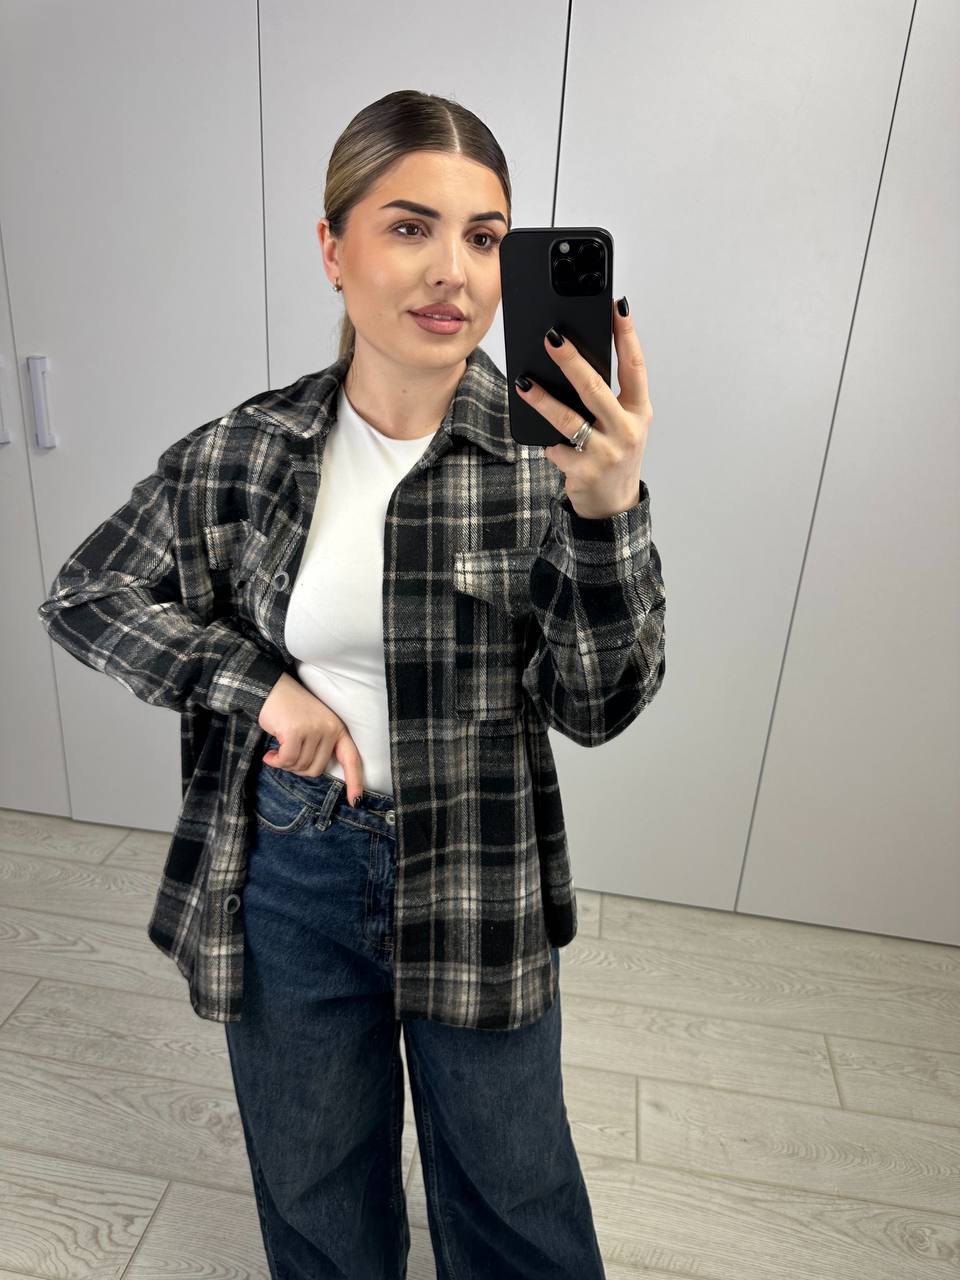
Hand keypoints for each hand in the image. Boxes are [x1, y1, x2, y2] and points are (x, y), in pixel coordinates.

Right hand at [258, 673, 364, 802]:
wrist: (272, 688)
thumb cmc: (291, 710)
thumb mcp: (314, 726)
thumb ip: (319, 746)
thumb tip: (314, 772)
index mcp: (337, 729)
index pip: (351, 759)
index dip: (355, 781)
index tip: (355, 801)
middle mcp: (330, 729)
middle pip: (316, 769)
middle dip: (298, 768)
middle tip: (286, 755)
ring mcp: (314, 730)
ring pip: (300, 766)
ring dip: (285, 764)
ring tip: (278, 750)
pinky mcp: (296, 732)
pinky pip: (287, 761)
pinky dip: (276, 761)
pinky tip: (270, 754)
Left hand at [513, 297, 652, 519]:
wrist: (612, 504)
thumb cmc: (613, 452)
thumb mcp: (621, 423)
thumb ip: (607, 396)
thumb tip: (570, 359)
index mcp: (639, 410)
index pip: (635, 365)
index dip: (627, 334)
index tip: (616, 305)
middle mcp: (626, 429)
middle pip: (596, 387)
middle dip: (571, 360)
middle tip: (551, 337)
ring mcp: (605, 452)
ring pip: (569, 418)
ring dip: (543, 399)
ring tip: (523, 382)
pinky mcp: (583, 471)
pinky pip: (556, 447)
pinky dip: (546, 440)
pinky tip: (537, 433)